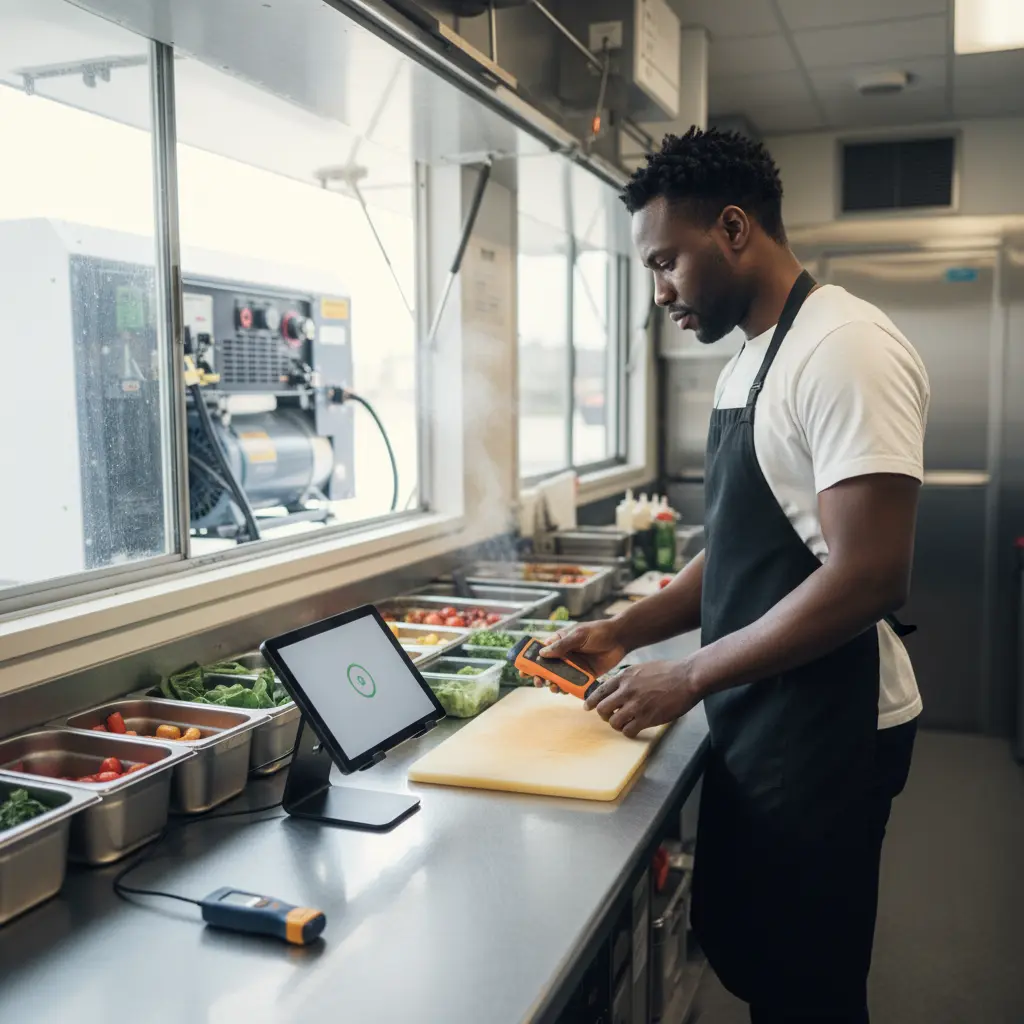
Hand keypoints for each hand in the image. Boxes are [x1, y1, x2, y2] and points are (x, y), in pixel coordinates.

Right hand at [535, 621, 627, 693]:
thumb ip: (562, 645)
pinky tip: (565, 690)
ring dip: (552, 684)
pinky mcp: (584, 675)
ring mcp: (573, 666)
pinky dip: (566, 689)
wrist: (620, 639)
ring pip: (557, 678)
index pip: (539, 652)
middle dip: (539, 676)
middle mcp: (563, 655)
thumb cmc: (598, 632)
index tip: (522, 670)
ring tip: (553, 687)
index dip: (529, 661)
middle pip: (546, 668)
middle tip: (539, 682)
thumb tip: (542, 654)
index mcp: (559, 642)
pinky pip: (571, 684)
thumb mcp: (579, 635)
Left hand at [583, 659, 698, 737]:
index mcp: (624, 677)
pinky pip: (628, 731)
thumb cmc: (668, 671)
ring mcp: (636, 705)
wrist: (687, 677)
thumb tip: (617, 687)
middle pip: (602, 709)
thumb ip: (627, 678)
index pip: (599, 691)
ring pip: (614, 722)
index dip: (591, 701)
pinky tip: (635, 729)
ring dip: (617, 725)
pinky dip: (629, 732)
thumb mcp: (642, 668)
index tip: (588, 707)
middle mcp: (626, 691)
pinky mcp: (647, 718)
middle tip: (610, 716)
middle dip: (604, 715)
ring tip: (625, 723)